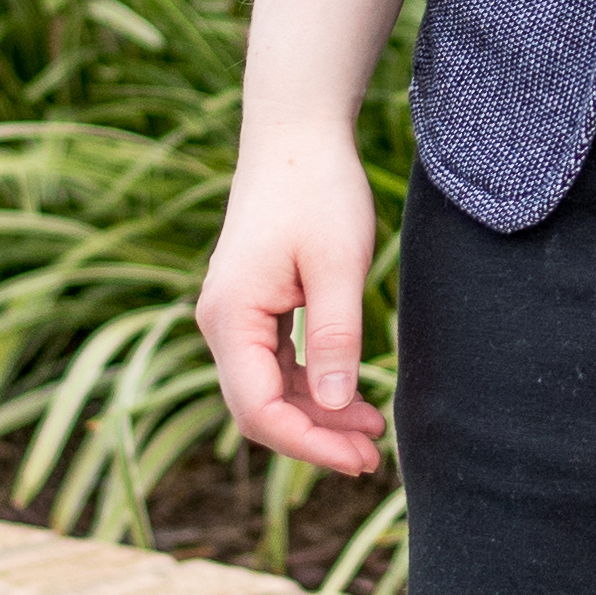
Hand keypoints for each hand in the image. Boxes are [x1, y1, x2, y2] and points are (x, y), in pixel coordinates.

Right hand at [194, 119, 384, 473]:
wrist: (296, 135)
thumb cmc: (318, 190)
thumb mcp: (339, 265)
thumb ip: (335, 337)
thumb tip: (336, 405)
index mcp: (231, 316)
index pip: (259, 409)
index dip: (308, 444)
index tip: (360, 459)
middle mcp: (221, 322)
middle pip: (258, 408)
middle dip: (314, 438)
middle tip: (374, 459)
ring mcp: (233, 316)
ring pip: (268, 390)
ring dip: (317, 416)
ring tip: (373, 434)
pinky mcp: (253, 307)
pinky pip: (275, 365)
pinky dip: (311, 386)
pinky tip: (352, 399)